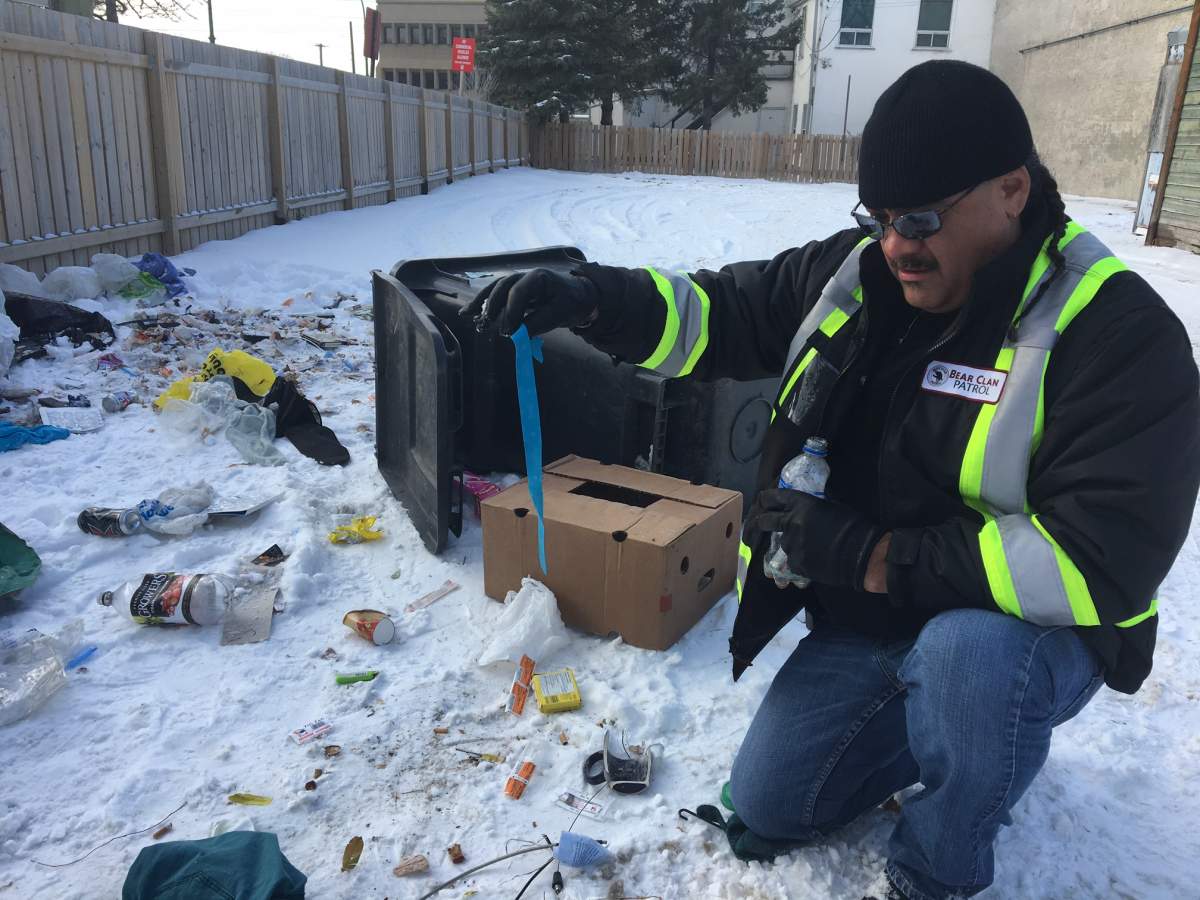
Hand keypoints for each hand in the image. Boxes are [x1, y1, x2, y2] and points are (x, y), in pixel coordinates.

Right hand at [463, 268, 599, 336]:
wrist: (579, 295)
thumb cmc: (572, 302)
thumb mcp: (561, 313)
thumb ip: (539, 322)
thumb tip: (518, 334)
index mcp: (539, 277)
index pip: (518, 291)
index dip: (511, 312)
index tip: (508, 332)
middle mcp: (525, 277)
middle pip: (503, 287)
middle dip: (494, 307)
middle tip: (488, 326)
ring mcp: (518, 283)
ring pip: (495, 289)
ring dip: (482, 304)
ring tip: (470, 317)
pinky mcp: (513, 292)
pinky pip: (495, 295)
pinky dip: (482, 304)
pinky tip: (468, 313)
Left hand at [745, 489, 885, 591]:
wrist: (863, 554)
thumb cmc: (853, 526)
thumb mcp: (831, 507)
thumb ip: (811, 507)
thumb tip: (804, 506)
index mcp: (801, 504)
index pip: (771, 497)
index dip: (764, 501)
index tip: (760, 505)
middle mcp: (791, 523)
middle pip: (764, 522)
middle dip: (755, 526)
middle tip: (752, 533)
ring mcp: (792, 545)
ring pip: (782, 545)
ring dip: (791, 547)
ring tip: (810, 550)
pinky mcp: (797, 564)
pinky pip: (792, 562)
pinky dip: (800, 562)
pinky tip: (816, 562)